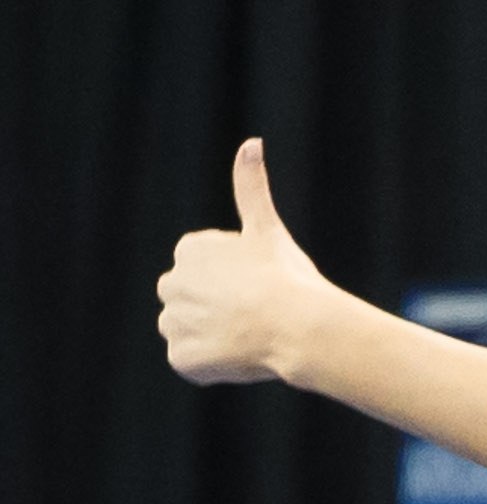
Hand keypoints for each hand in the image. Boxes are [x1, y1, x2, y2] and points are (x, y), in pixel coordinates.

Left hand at [158, 139, 326, 385]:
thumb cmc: (286, 276)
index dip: (234, 278)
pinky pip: (191, 360)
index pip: (203, 267)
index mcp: (189, 251)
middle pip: (189, 296)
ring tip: (247, 332)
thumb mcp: (266, 228)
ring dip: (210, 333)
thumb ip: (250, 187)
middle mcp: (171, 284)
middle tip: (252, 309)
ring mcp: (174, 323)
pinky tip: (238, 353)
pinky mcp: (180, 358)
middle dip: (213, 304)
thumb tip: (251, 143)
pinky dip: (211, 361)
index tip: (257, 282)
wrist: (298, 326)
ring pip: (188, 329)